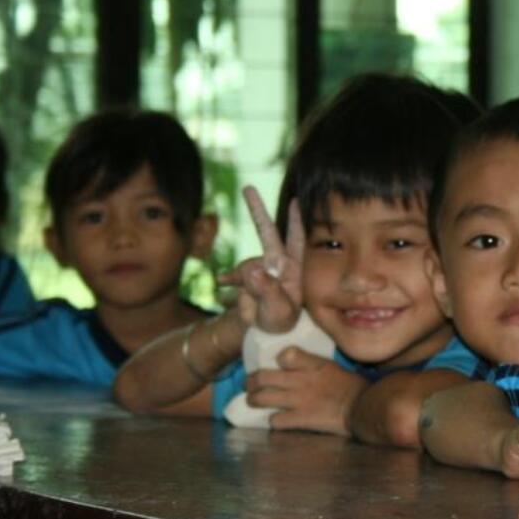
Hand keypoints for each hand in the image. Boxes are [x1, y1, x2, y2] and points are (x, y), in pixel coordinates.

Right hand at [219, 188, 305, 332]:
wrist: (268, 331)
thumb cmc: (282, 319)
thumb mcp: (278, 309)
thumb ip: (267, 290)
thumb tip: (253, 268)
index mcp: (293, 266)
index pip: (295, 238)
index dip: (296, 219)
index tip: (295, 199)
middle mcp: (276, 263)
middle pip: (266, 231)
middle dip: (257, 209)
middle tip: (248, 187)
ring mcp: (259, 269)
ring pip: (246, 265)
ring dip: (245, 280)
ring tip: (254, 304)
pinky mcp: (245, 278)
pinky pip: (234, 275)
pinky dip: (229, 279)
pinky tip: (222, 282)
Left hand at [245, 347, 366, 433]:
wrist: (364, 408)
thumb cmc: (353, 387)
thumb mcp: (333, 366)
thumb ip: (312, 363)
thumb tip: (295, 362)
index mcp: (312, 364)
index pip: (285, 355)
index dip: (277, 359)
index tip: (276, 364)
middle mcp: (301, 381)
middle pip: (262, 377)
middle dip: (251, 382)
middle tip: (250, 386)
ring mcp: (299, 400)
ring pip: (262, 398)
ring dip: (254, 400)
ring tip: (255, 401)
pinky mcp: (301, 419)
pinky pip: (275, 420)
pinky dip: (273, 421)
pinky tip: (277, 420)